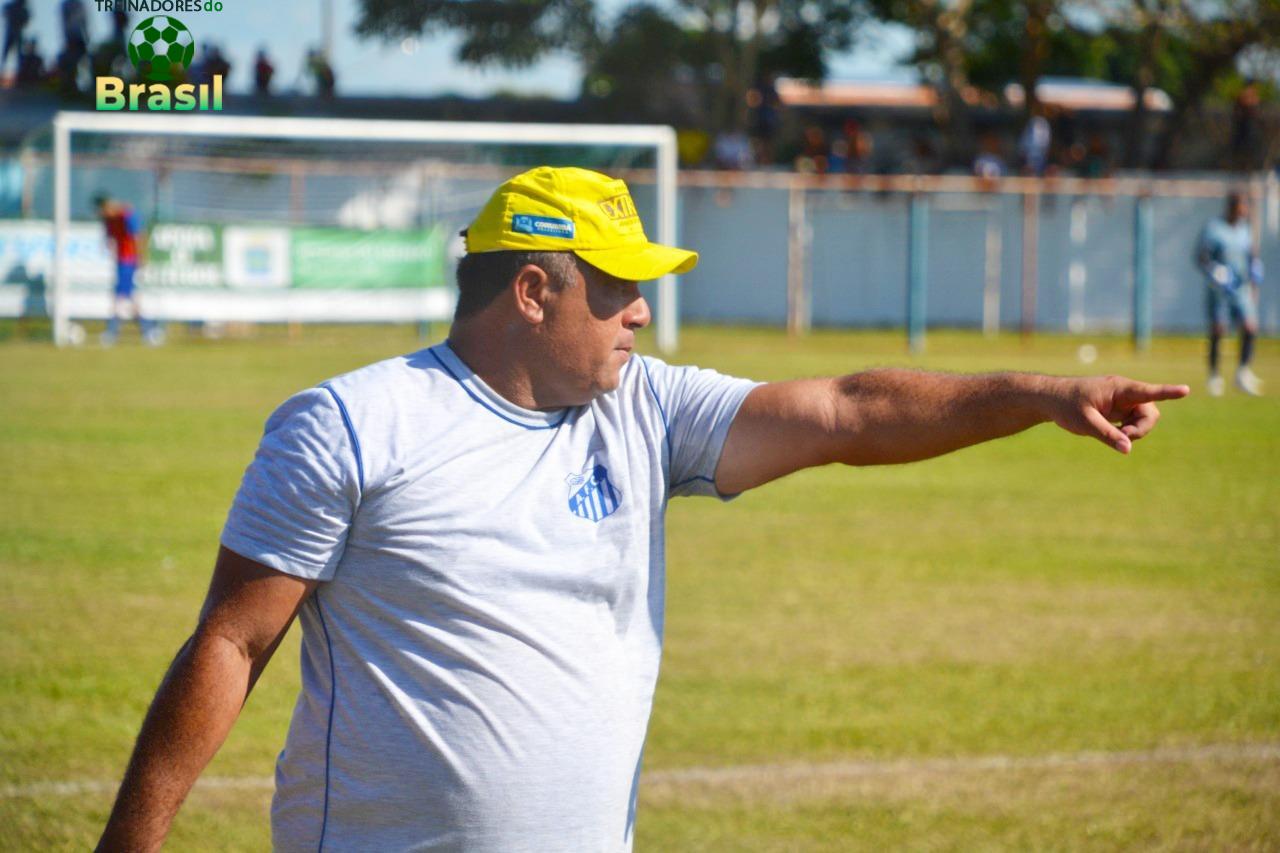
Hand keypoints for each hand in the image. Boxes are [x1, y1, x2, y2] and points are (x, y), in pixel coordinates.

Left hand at [1045, 375, 1189, 453]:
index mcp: (1118, 389)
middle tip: (1122, 437)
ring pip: (1143, 419)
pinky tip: (1113, 432)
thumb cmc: (1065, 406)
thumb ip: (1106, 435)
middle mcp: (1125, 393)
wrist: (1050, 399)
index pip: (1147, 391)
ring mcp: (1123, 402)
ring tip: (1112, 435)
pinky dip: (1127, 431)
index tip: (1185, 390)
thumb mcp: (1084, 422)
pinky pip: (1134, 422)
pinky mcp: (1119, 410)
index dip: (1167, 392)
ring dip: (1133, 431)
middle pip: (1150, 412)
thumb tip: (1128, 449)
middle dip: (1141, 428)